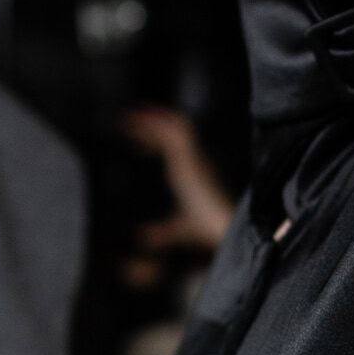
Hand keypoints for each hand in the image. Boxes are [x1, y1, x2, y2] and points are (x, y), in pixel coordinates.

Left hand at [122, 106, 233, 268]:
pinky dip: (155, 124)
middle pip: (178, 131)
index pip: (179, 148)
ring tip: (131, 116)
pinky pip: (172, 133)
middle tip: (131, 120)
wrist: (222, 228)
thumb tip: (142, 238)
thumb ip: (161, 232)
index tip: (139, 142)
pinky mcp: (189, 158)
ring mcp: (194, 157)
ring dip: (153, 119)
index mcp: (196, 174)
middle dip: (156, 123)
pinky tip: (138, 122)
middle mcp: (197, 161)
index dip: (159, 141)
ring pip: (176, 127)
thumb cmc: (208, 230)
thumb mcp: (179, 229)